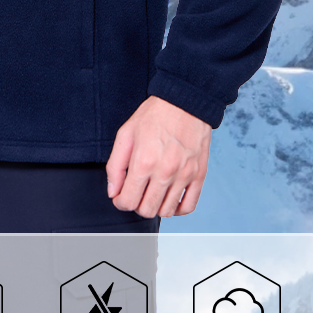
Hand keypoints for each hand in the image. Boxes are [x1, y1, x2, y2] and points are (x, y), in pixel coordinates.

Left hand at [105, 95, 211, 217]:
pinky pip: (188, 206)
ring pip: (166, 211)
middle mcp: (165, 172)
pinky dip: (177, 208)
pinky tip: (169, 197)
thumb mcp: (126, 134)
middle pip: (146, 210)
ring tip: (152, 192)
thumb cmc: (154, 115)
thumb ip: (115, 166)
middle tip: (136, 192)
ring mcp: (184, 175)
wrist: (184, 102)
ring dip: (156, 206)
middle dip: (136, 205)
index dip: (120, 202)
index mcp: (144, 162)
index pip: (128, 201)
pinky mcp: (199, 175)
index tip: (121, 196)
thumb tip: (113, 192)